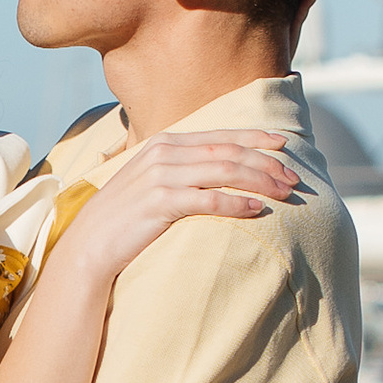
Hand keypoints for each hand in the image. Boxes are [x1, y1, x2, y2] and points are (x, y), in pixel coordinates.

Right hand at [64, 130, 302, 287]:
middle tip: (294, 178)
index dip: (256, 138)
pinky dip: (236, 202)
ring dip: (260, 180)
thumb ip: (181, 169)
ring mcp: (161, 176)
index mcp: (165, 143)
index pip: (221, 136)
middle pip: (228, 151)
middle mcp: (164, 153)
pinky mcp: (160, 202)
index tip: (284, 144)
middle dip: (266, 163)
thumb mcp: (152, 182)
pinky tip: (257, 209)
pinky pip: (208, 199)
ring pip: (224, 171)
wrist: (88, 246)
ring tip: (285, 193)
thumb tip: (217, 169)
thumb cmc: (125, 219)